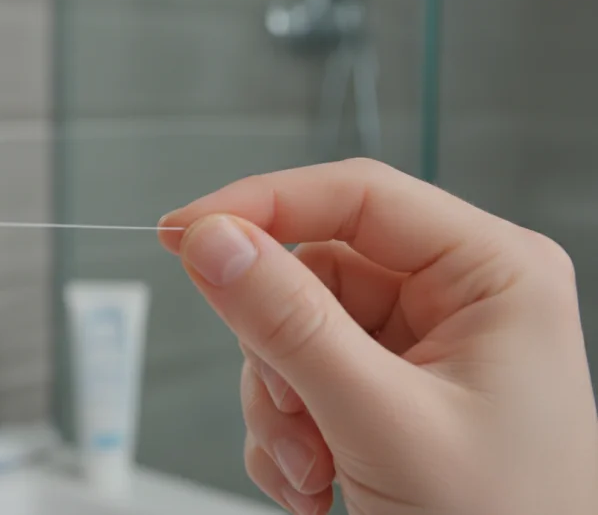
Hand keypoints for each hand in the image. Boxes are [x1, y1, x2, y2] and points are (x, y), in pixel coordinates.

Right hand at [160, 159, 597, 514]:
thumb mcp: (382, 421)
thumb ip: (290, 324)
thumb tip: (214, 242)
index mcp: (492, 274)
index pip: (355, 196)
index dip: (261, 204)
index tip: (184, 232)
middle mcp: (457, 299)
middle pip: (312, 273)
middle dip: (279, 354)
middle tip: (288, 411)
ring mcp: (420, 346)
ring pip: (294, 330)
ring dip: (279, 406)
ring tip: (312, 468)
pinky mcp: (387, 388)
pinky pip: (299, 375)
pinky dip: (286, 431)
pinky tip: (317, 480)